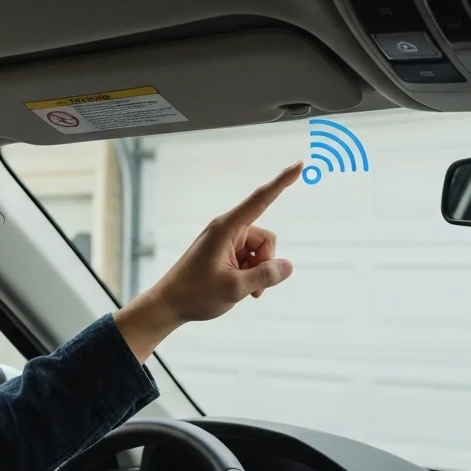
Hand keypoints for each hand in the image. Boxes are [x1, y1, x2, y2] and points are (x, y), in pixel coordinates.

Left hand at [114, 161, 302, 361]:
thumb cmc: (195, 294)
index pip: (260, 199)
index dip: (282, 182)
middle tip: (251, 287)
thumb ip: (265, 276)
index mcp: (226, 227)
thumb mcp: (234, 288)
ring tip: (242, 290)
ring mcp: (227, 241)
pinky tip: (241, 290)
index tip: (299, 165)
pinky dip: (252, 275)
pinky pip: (252, 259)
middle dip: (266, 263)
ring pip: (262, 251)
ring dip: (258, 272)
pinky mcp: (227, 252)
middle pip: (267, 239)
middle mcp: (228, 229)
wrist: (170, 305)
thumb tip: (288, 265)